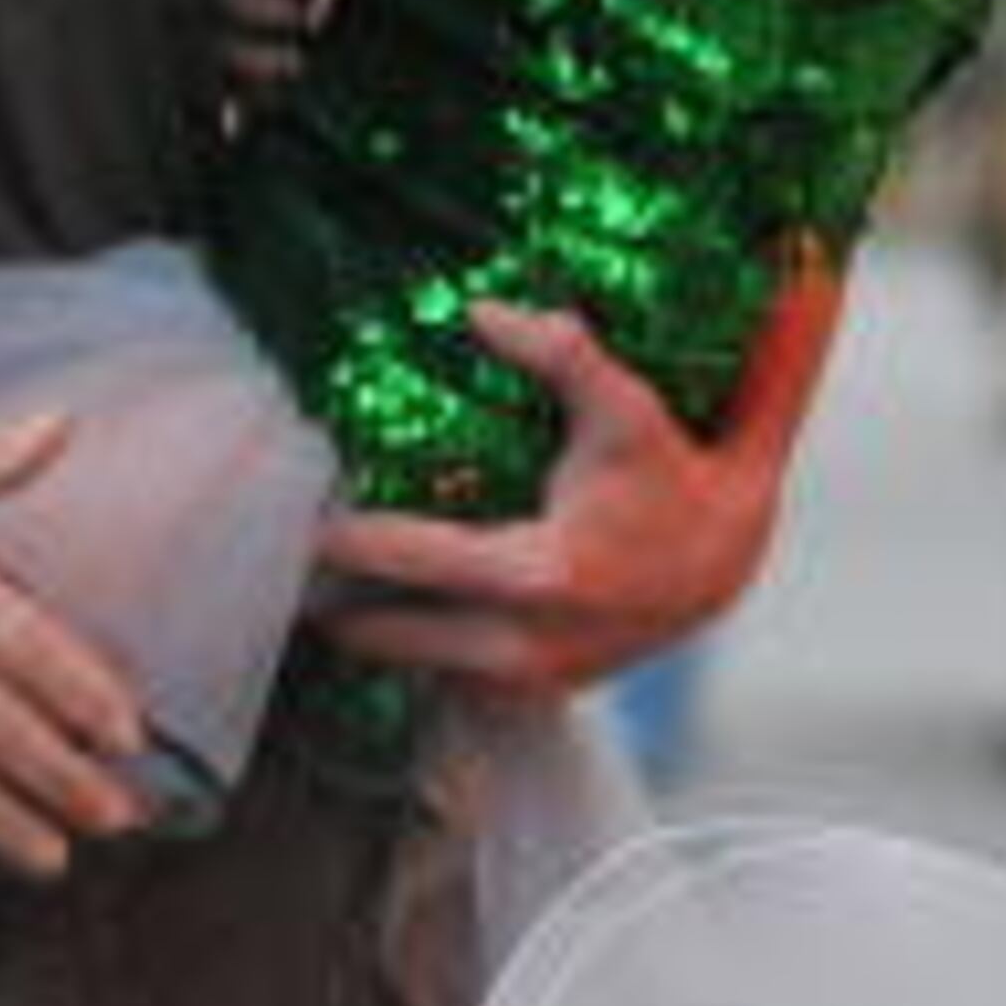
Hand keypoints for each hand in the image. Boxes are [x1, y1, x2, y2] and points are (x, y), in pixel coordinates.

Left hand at [314, 253, 843, 700]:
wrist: (725, 563)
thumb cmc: (671, 476)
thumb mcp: (629, 412)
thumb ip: (566, 356)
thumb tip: (481, 311)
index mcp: (540, 577)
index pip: (413, 561)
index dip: (347, 542)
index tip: (298, 519)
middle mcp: (524, 647)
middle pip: (388, 632)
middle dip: (333, 601)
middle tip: (280, 565)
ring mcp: (524, 680)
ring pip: (409, 665)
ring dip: (361, 629)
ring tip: (309, 593)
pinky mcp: (528, 694)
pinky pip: (440, 678)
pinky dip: (405, 647)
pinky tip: (367, 614)